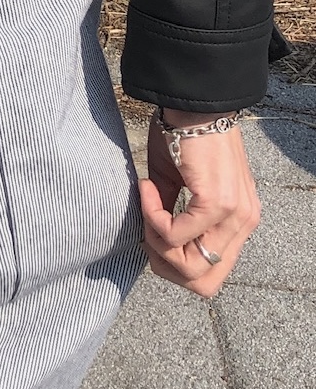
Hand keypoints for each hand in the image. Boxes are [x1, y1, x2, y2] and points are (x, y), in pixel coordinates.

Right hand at [138, 109, 259, 296]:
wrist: (193, 104)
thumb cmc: (183, 136)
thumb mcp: (177, 185)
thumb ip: (173, 216)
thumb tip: (153, 242)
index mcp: (238, 222)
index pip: (211, 276)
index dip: (175, 266)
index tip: (154, 234)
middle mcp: (243, 223)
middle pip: (203, 284)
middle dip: (165, 265)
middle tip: (147, 229)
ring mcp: (234, 215)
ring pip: (189, 266)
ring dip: (156, 241)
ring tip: (146, 205)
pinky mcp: (216, 203)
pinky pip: (174, 233)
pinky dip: (152, 217)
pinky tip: (146, 188)